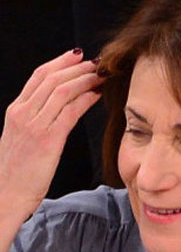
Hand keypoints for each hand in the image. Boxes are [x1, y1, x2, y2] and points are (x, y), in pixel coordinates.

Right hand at [0, 51, 102, 222]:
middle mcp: (23, 113)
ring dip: (84, 79)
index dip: (59, 63)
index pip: (38, 77)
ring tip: (100, 75)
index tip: (76, 56)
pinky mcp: (48, 140)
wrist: (6, 194)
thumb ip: (33, 123)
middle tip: (95, 62)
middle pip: (51, 78)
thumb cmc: (16, 173)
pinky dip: (85, 100)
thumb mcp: (20, 140)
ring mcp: (35, 125)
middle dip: (76, 67)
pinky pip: (70, 112)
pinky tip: (97, 96)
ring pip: (62, 91)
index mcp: (16, 111)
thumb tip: (52, 114)